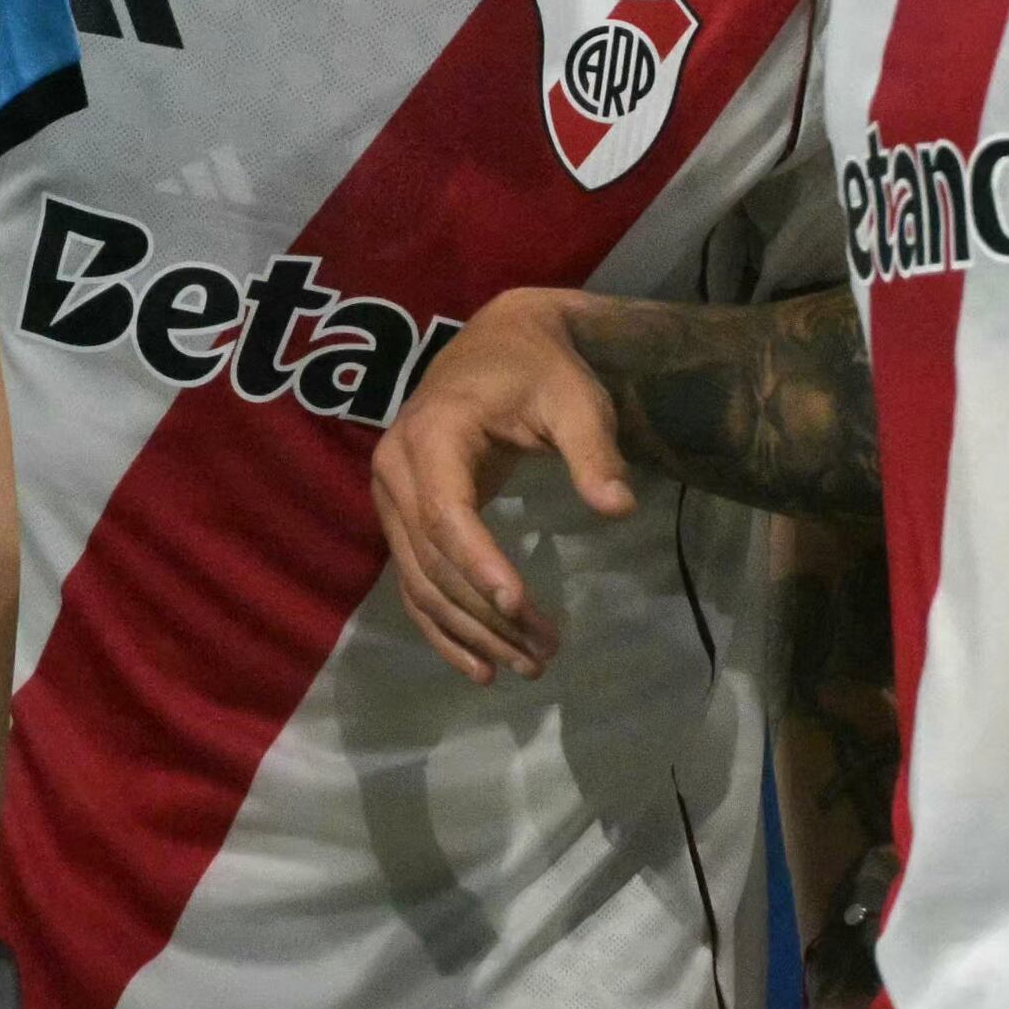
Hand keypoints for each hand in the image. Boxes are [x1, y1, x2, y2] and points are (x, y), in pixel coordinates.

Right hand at [367, 287, 629, 681]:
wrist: (499, 342)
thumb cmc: (540, 369)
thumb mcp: (575, 400)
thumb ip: (593, 452)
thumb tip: (618, 508)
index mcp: (432, 434)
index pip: (446, 514)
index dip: (479, 565)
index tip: (518, 606)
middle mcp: (396, 470)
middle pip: (433, 561)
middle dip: (486, 616)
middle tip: (543, 655)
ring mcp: (390, 498)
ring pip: (420, 583)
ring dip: (470, 633)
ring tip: (525, 667)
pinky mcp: (400, 519)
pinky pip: (413, 582)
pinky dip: (442, 628)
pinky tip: (480, 666)